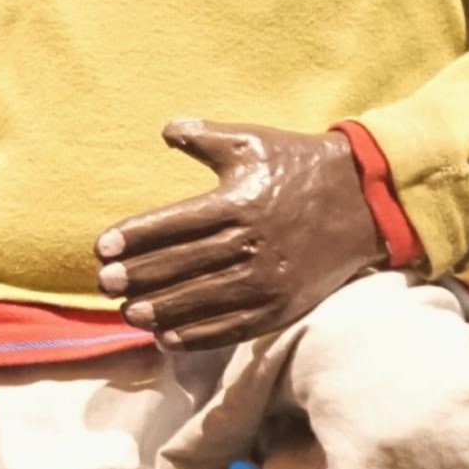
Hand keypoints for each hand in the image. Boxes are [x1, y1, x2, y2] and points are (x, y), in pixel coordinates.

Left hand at [95, 119, 386, 351]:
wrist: (366, 200)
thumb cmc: (300, 165)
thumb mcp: (254, 141)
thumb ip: (207, 138)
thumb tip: (167, 130)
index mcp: (239, 201)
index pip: (174, 224)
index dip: (135, 237)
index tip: (102, 248)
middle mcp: (251, 243)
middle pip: (183, 264)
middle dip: (139, 276)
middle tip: (105, 285)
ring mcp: (269, 278)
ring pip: (204, 299)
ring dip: (162, 309)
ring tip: (128, 313)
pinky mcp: (284, 304)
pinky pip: (235, 326)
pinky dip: (200, 334)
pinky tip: (169, 338)